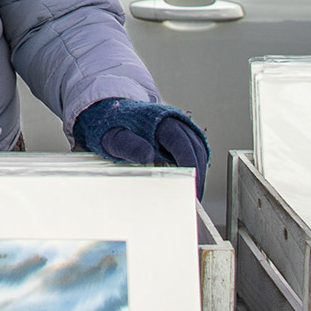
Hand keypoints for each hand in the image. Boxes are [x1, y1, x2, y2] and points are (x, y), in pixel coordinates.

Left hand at [75, 98, 208, 195]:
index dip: (189, 165)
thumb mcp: (115, 138)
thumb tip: (148, 156)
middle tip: (194, 198)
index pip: (182, 143)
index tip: (189, 185)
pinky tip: (190, 182)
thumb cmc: (113, 127)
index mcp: (161, 120)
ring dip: (199, 172)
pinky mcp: (181, 134)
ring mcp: (180, 126)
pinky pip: (194, 150)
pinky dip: (195, 166)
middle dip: (197, 175)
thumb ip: (130, 145)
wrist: (112, 111)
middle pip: (195, 148)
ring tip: (193, 194)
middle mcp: (175, 121)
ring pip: (198, 149)